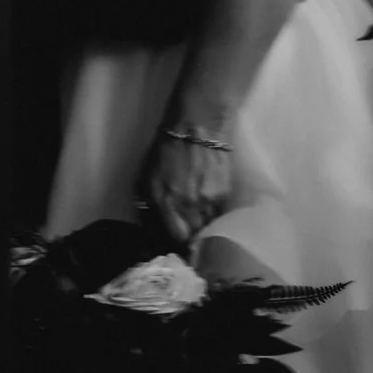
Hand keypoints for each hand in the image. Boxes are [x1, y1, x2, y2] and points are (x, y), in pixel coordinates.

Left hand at [140, 131, 231, 246]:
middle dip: (191, 240)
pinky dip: (213, 215)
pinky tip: (209, 208)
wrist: (197, 125)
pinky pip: (218, 215)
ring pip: (208, 227)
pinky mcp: (224, 194)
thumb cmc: (166, 149)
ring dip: (203, 228)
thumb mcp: (148, 176)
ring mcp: (208, 200)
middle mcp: (188, 204)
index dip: (177, 245)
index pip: (176, 238)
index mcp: (165, 199)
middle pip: (194, 237)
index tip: (177, 246)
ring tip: (200, 224)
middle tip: (189, 239)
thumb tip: (153, 229)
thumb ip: (150, 204)